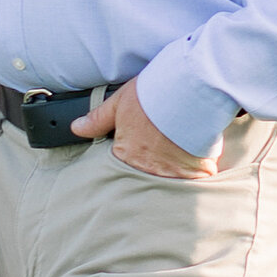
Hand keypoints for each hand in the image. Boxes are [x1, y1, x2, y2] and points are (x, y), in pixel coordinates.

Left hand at [70, 79, 222, 178]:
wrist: (189, 92)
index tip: (140, 154)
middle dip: (152, 174)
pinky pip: (196, 181)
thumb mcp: (119, 103)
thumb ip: (98, 119)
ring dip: (175, 176)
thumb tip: (76, 128)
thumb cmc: (153, 95)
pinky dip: (198, 175)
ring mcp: (174, 174)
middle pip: (147, 180)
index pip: (122, 170)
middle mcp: (149, 170)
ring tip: (181, 161)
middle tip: (160, 160)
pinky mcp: (198, 173)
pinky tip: (200, 165)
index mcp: (127, 155)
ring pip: (172, 183)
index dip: (131, 162)